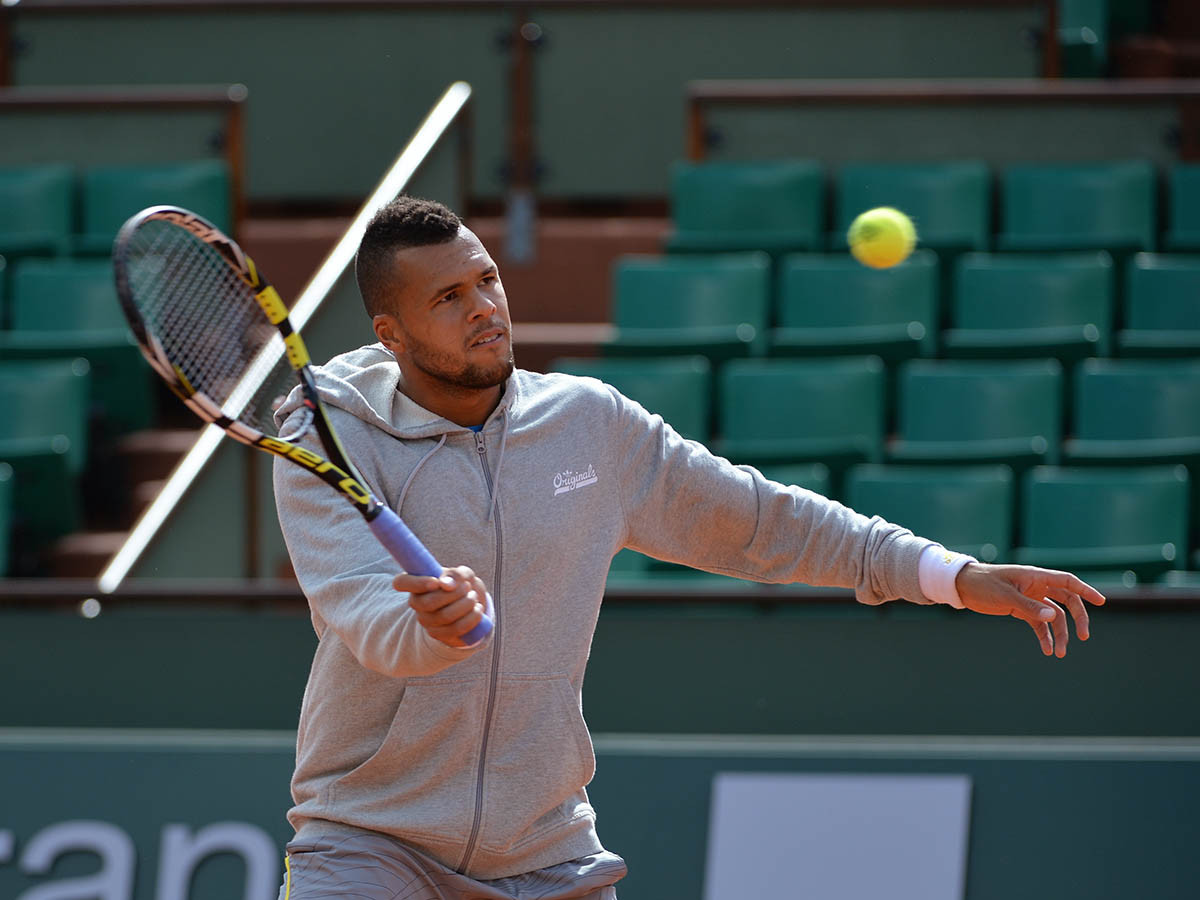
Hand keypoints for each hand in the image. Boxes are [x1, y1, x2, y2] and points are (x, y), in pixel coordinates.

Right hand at [392, 565, 489, 648]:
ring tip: (474, 597)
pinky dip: (471, 618)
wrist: (470, 603)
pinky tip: (478, 609)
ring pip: (444, 616)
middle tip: (467, 586)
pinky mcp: (438, 634)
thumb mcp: (462, 574)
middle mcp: (416, 603)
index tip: (436, 581)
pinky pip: (455, 629)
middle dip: (454, 594)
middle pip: (429, 602)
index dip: (417, 583)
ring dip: (465, 605)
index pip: (401, 582)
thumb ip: (456, 574)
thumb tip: (447, 584)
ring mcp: (426, 620)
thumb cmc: (460, 584)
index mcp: (416, 583)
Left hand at [955, 563, 1105, 657]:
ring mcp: (1030, 598)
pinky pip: (1039, 624)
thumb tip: (1053, 617)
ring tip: (1060, 653)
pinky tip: (1047, 650)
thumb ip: (1029, 607)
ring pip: (1054, 616)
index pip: (1067, 581)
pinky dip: (1044, 636)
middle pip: (1067, 601)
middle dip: (1078, 619)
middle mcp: (1037, 586)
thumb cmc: (983, 584)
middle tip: (1084, 636)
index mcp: (1036, 577)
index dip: (1086, 590)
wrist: (962, 586)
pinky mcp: (1021, 609)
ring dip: (1060, 633)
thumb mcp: (1006, 596)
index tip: (1101, 602)